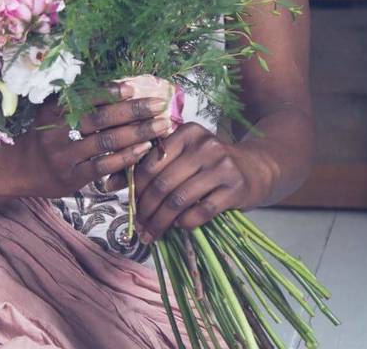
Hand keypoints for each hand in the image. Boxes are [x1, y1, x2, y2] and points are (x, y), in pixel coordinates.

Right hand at [16, 83, 173, 198]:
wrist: (20, 168)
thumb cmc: (47, 135)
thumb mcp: (53, 113)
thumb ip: (79, 101)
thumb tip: (121, 88)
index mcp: (54, 110)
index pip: (86, 98)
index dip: (110, 92)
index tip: (134, 88)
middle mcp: (57, 131)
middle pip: (100, 118)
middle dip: (133, 111)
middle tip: (159, 105)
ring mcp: (64, 155)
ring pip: (105, 142)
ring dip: (137, 133)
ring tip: (161, 126)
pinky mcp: (72, 176)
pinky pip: (103, 165)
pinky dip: (125, 157)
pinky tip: (144, 149)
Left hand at [108, 123, 259, 243]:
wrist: (257, 168)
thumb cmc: (210, 163)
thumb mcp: (181, 157)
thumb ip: (148, 165)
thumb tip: (109, 184)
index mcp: (186, 132)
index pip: (150, 162)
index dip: (135, 188)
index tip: (127, 207)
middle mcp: (204, 145)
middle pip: (162, 183)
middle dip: (145, 210)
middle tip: (138, 227)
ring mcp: (222, 166)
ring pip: (179, 200)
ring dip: (161, 222)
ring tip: (151, 234)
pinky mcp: (236, 188)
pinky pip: (202, 211)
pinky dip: (185, 223)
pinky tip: (177, 228)